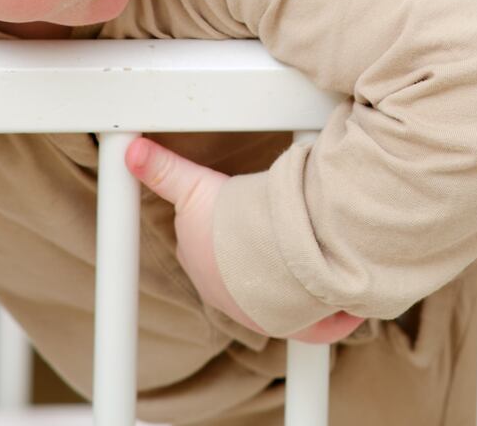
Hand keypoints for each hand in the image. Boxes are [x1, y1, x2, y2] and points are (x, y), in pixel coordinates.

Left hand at [125, 136, 364, 343]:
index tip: (246, 226)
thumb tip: (130, 151)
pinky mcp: (305, 325)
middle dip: (261, 262)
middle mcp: (233, 301)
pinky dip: (335, 315)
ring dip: (297, 285)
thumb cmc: (234, 227)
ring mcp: (268, 317)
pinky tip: (345, 307)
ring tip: (312, 262)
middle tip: (281, 239)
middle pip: (247, 278)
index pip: (213, 255)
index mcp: (208, 273)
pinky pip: (322, 323)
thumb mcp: (195, 189)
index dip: (230, 236)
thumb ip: (164, 171)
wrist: (274, 253)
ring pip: (285, 299)